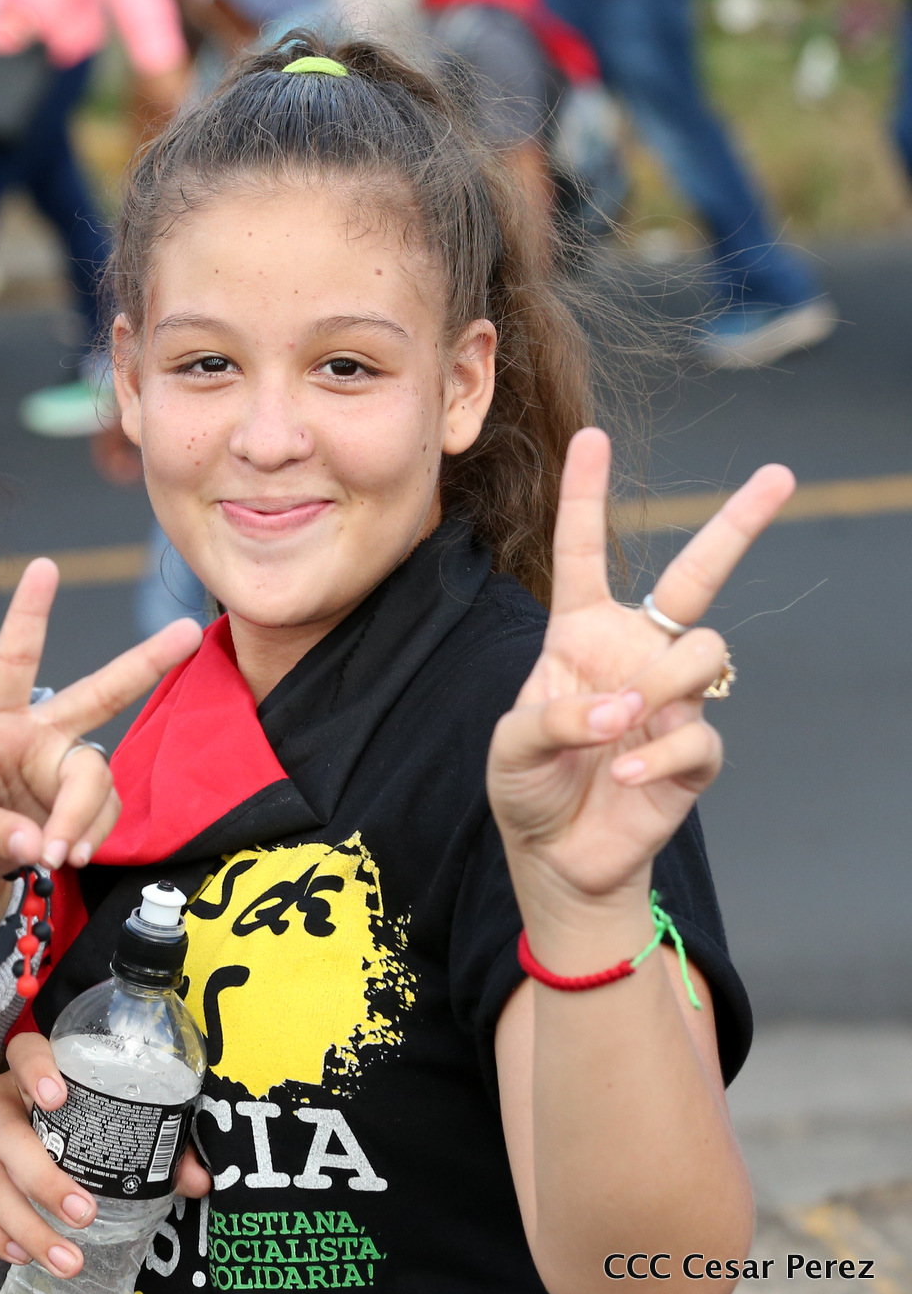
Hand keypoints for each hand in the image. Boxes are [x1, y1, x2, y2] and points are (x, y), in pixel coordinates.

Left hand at [0, 558, 201, 879]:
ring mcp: (62, 768)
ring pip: (98, 780)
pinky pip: (102, 815)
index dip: (30, 614)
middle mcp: (39, 734)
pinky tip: (68, 855)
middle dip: (145, 663)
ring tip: (57, 855)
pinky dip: (90, 838)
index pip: (14, 659)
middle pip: (99, 694)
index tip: (43, 567)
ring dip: (85, 818)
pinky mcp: (77, 803)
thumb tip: (38, 844)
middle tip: (187, 632)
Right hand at [0, 1032, 212, 1276]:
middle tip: (82, 1213)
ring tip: (65, 1258)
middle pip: (4, 1129)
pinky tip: (17, 1253)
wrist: (26, 1134)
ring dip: (23, 1223)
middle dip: (41, 1176)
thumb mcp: (111, 1121)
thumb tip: (198, 1179)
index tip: (59, 1097)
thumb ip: (154, 1144)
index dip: (37, 1070)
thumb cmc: (77, 1123)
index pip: (24, 1052)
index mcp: (31, 1071)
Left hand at [487, 430, 793, 940]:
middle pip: (696, 576)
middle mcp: (634, 653)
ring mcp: (671, 698)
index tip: (594, 436)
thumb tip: (625, 705)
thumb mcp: (511, 745)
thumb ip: (554, 716)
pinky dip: (657, 752)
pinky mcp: (694, 750)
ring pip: (705, 651)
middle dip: (738, 524)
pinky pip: (699, 731)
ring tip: (620, 722)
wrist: (556, 857)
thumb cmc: (525, 787)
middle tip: (781, 475)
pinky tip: (622, 776)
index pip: (584, 554)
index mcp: (579, 634)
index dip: (586, 496)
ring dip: (662, 683)